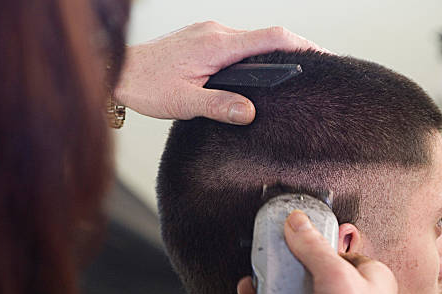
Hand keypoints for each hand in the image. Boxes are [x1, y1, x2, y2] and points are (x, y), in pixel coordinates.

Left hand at [113, 21, 325, 124]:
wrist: (118, 71)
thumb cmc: (146, 85)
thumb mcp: (183, 102)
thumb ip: (219, 106)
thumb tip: (249, 112)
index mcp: (216, 45)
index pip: (271, 37)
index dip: (301, 45)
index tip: (322, 57)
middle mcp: (215, 33)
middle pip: (264, 37)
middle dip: (289, 52)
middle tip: (307, 73)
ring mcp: (207, 33)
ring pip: (248, 41)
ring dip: (266, 56)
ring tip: (282, 77)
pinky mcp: (200, 38)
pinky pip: (234, 43)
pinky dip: (248, 56)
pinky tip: (249, 75)